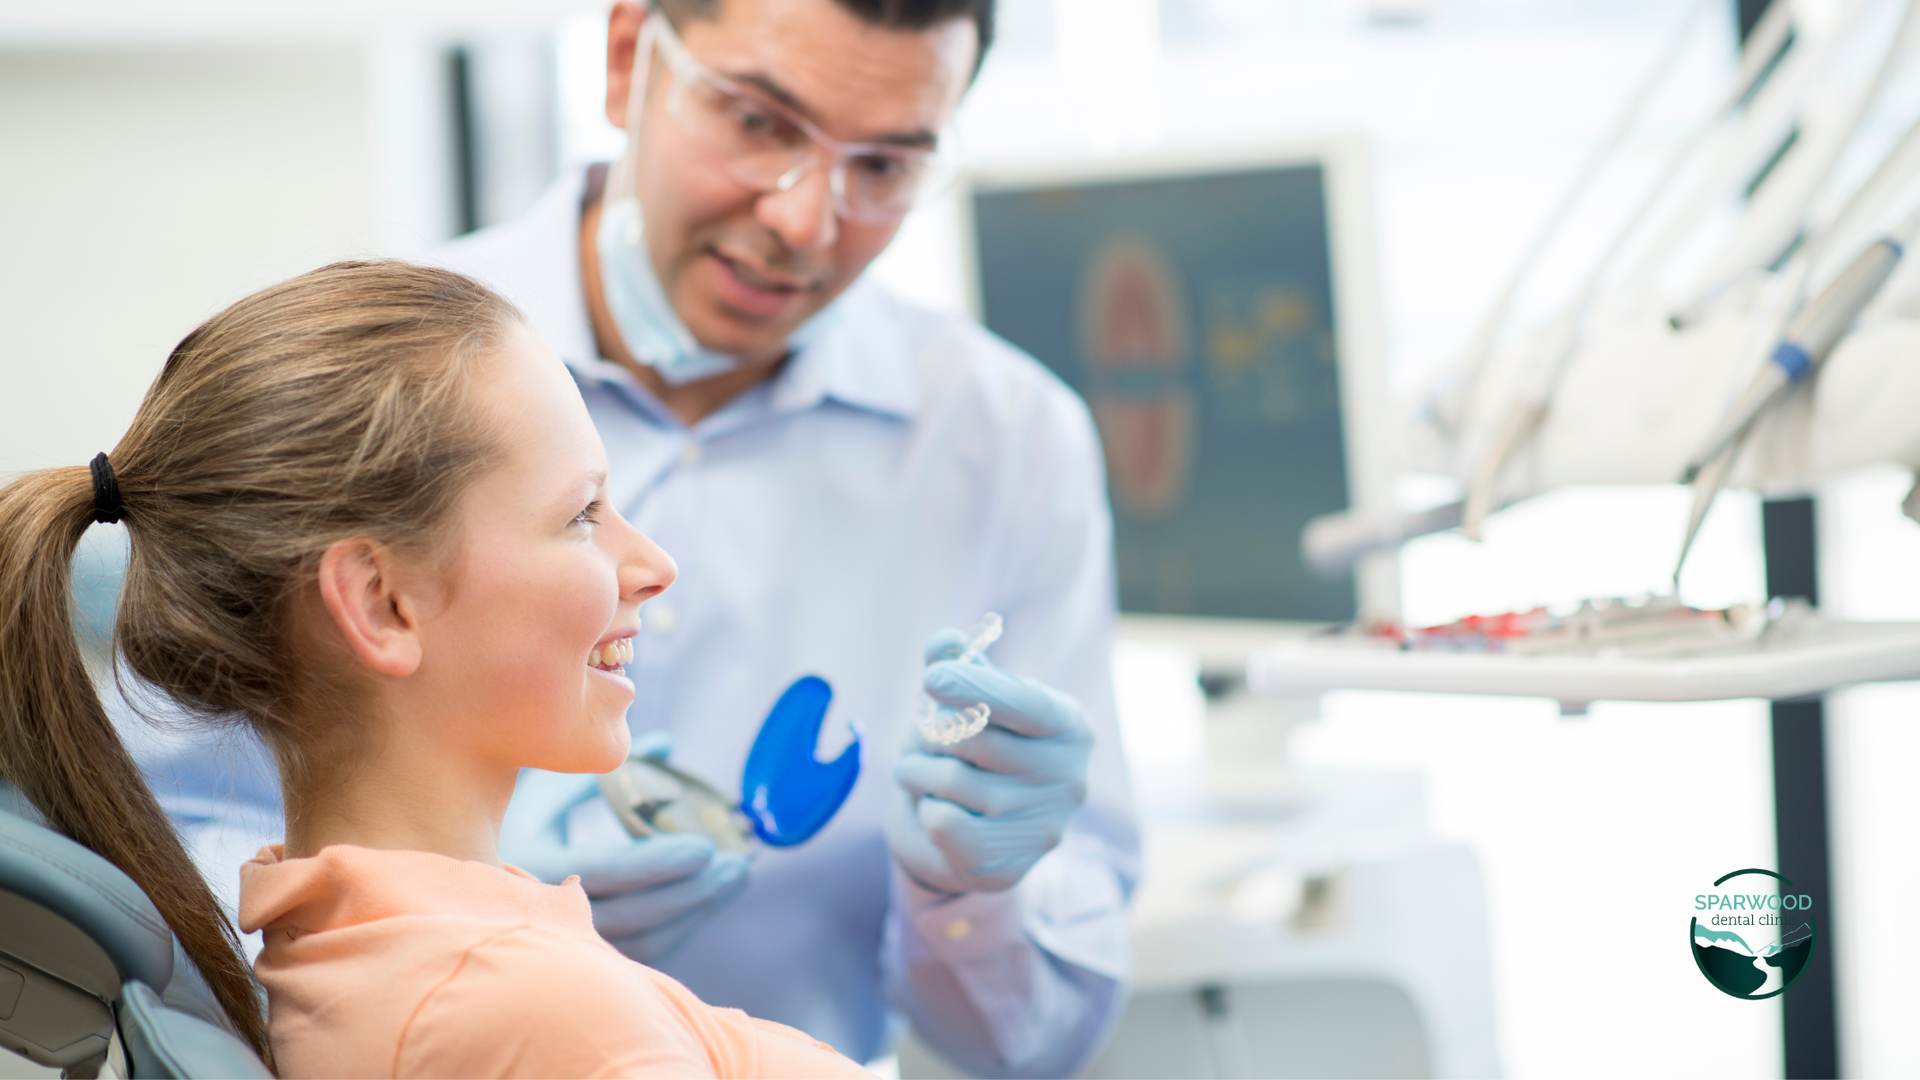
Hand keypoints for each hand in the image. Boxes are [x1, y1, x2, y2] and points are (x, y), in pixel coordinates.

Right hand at [500, 732, 748, 963]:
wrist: (469, 893)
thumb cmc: (512, 823)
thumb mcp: (545, 786)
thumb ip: (602, 766)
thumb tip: (666, 742)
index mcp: (530, 865)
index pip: (606, 871)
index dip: (658, 863)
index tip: (706, 845)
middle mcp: (545, 916)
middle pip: (635, 915)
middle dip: (693, 890)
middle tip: (737, 861)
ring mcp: (567, 947)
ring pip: (645, 941)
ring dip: (697, 910)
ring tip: (736, 873)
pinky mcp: (588, 962)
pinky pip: (645, 953)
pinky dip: (684, 927)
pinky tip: (711, 897)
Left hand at [886, 629, 1093, 894]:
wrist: (977, 832)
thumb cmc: (978, 749)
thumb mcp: (974, 700)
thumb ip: (960, 664)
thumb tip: (944, 642)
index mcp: (1071, 727)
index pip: (1024, 704)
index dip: (975, 686)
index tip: (931, 678)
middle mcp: (1070, 779)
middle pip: (975, 741)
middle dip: (931, 733)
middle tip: (925, 736)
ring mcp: (1044, 827)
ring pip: (951, 782)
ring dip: (917, 770)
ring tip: (921, 771)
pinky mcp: (1010, 866)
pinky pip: (942, 823)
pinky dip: (926, 808)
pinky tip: (937, 808)